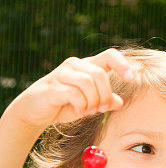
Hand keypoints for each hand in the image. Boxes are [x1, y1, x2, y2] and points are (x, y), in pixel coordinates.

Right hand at [7, 49, 131, 129]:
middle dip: (105, 94)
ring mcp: (62, 74)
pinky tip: (79, 111)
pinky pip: (74, 92)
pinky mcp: (52, 86)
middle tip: (101, 108)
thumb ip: (105, 101)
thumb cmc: (65, 105)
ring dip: (93, 100)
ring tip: (89, 110)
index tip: (130, 79)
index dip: (123, 65)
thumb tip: (119, 102)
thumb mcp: (90, 105)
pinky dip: (81, 104)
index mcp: (88, 66)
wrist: (34, 112)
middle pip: (100, 73)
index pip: (110, 55)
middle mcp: (75, 65)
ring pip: (88, 81)